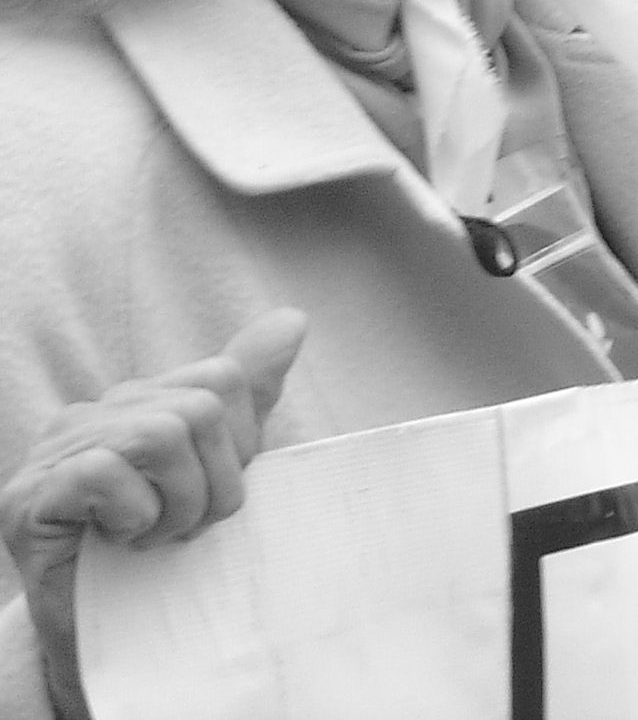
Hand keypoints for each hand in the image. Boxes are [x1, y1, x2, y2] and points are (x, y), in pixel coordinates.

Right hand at [1, 310, 304, 719]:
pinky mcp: (29, 497)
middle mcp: (92, 414)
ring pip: (160, 435)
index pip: (223, 379)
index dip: (240, 444)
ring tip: (156, 535)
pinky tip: (121, 542)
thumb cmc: (165, 545)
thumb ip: (250, 394)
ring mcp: (54, 451)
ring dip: (179, 504)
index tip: (215, 490)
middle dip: (215, 482)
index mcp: (139, 401)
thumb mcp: (218, 466)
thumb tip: (291, 320)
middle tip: (186, 525)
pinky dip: (134, 516)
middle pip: (200, 408)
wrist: (109, 632)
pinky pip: (106, 474)